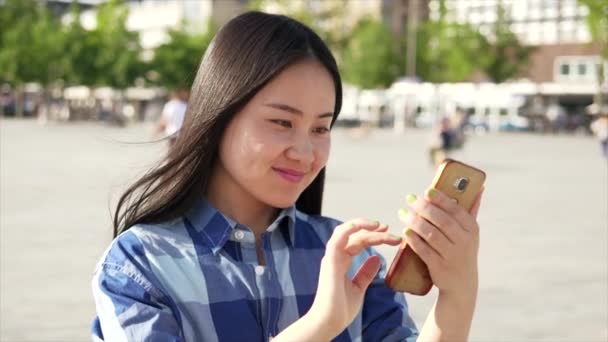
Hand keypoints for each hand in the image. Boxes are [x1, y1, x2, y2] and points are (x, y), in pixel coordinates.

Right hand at [308, 219, 401, 338]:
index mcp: (341, 261)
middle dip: (373, 230)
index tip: (390, 235)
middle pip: (355, 235)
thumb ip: (365, 273)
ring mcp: (332, 257)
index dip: (373, 236)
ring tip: (380, 225)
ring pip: (347, 232)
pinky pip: (339, 238)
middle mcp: (336, 256)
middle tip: (390, 230)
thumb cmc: (340, 309)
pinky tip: (368, 227)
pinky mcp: (331, 260)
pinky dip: (352, 228)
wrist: (329, 322)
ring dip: (363, 225)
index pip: (357, 242)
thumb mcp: (359, 288)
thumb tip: (376, 259)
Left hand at [400, 188, 483, 296]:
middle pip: (440, 220)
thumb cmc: (463, 250)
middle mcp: (464, 241)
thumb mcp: (470, 232)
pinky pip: (423, 250)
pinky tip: (405, 230)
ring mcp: (452, 255)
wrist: (462, 284)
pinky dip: (413, 240)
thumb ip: (472, 209)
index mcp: (472, 229)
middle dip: (423, 208)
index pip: (455, 209)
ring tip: (402, 213)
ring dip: (414, 221)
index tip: (426, 191)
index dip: (440, 199)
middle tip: (409, 199)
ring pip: (430, 234)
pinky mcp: (439, 267)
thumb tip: (479, 186)